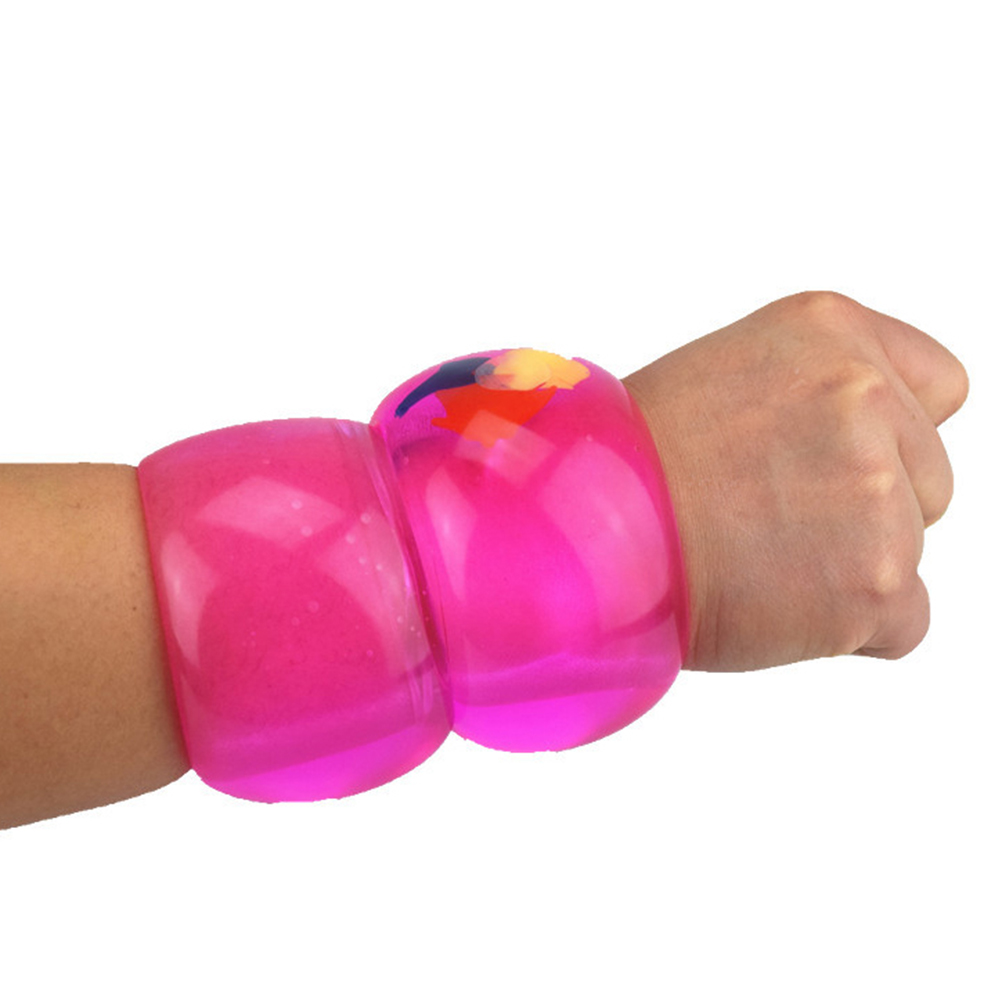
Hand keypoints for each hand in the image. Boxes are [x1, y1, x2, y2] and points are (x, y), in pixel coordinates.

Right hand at [624, 291, 968, 670]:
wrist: (581, 529)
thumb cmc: (629, 463)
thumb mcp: (727, 374)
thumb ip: (818, 395)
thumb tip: (878, 452)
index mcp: (830, 332)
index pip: (939, 389)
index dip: (893, 435)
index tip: (836, 463)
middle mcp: (865, 397)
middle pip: (929, 479)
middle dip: (867, 508)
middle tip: (771, 520)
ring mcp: (878, 490)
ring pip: (909, 550)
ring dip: (849, 567)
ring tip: (755, 559)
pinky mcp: (878, 578)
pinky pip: (906, 621)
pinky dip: (850, 629)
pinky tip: (775, 603)